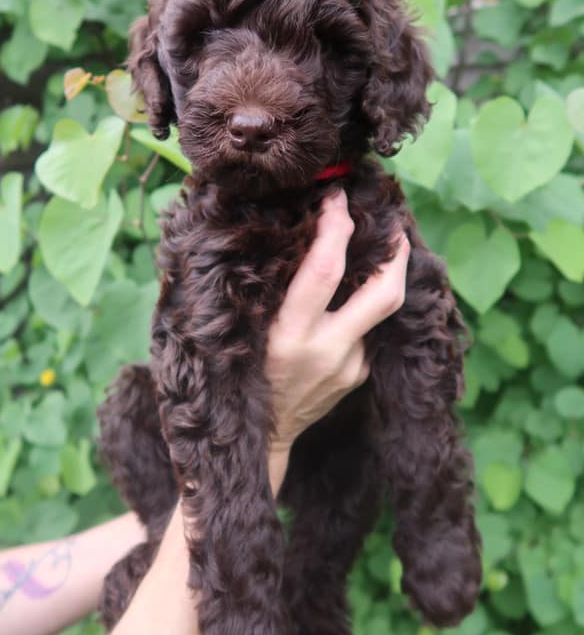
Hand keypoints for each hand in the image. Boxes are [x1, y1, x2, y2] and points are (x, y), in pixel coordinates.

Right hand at [266, 189, 409, 473]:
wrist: (262, 438)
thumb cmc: (239, 374)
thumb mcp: (244, 331)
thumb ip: (269, 290)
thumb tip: (289, 233)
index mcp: (289, 335)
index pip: (326, 269)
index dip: (336, 226)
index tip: (337, 197)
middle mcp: (327, 350)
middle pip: (384, 292)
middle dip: (396, 253)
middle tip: (393, 223)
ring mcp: (350, 366)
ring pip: (383, 310)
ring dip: (387, 275)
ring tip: (383, 249)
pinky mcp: (360, 376)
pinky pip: (369, 332)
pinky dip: (363, 309)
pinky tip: (351, 299)